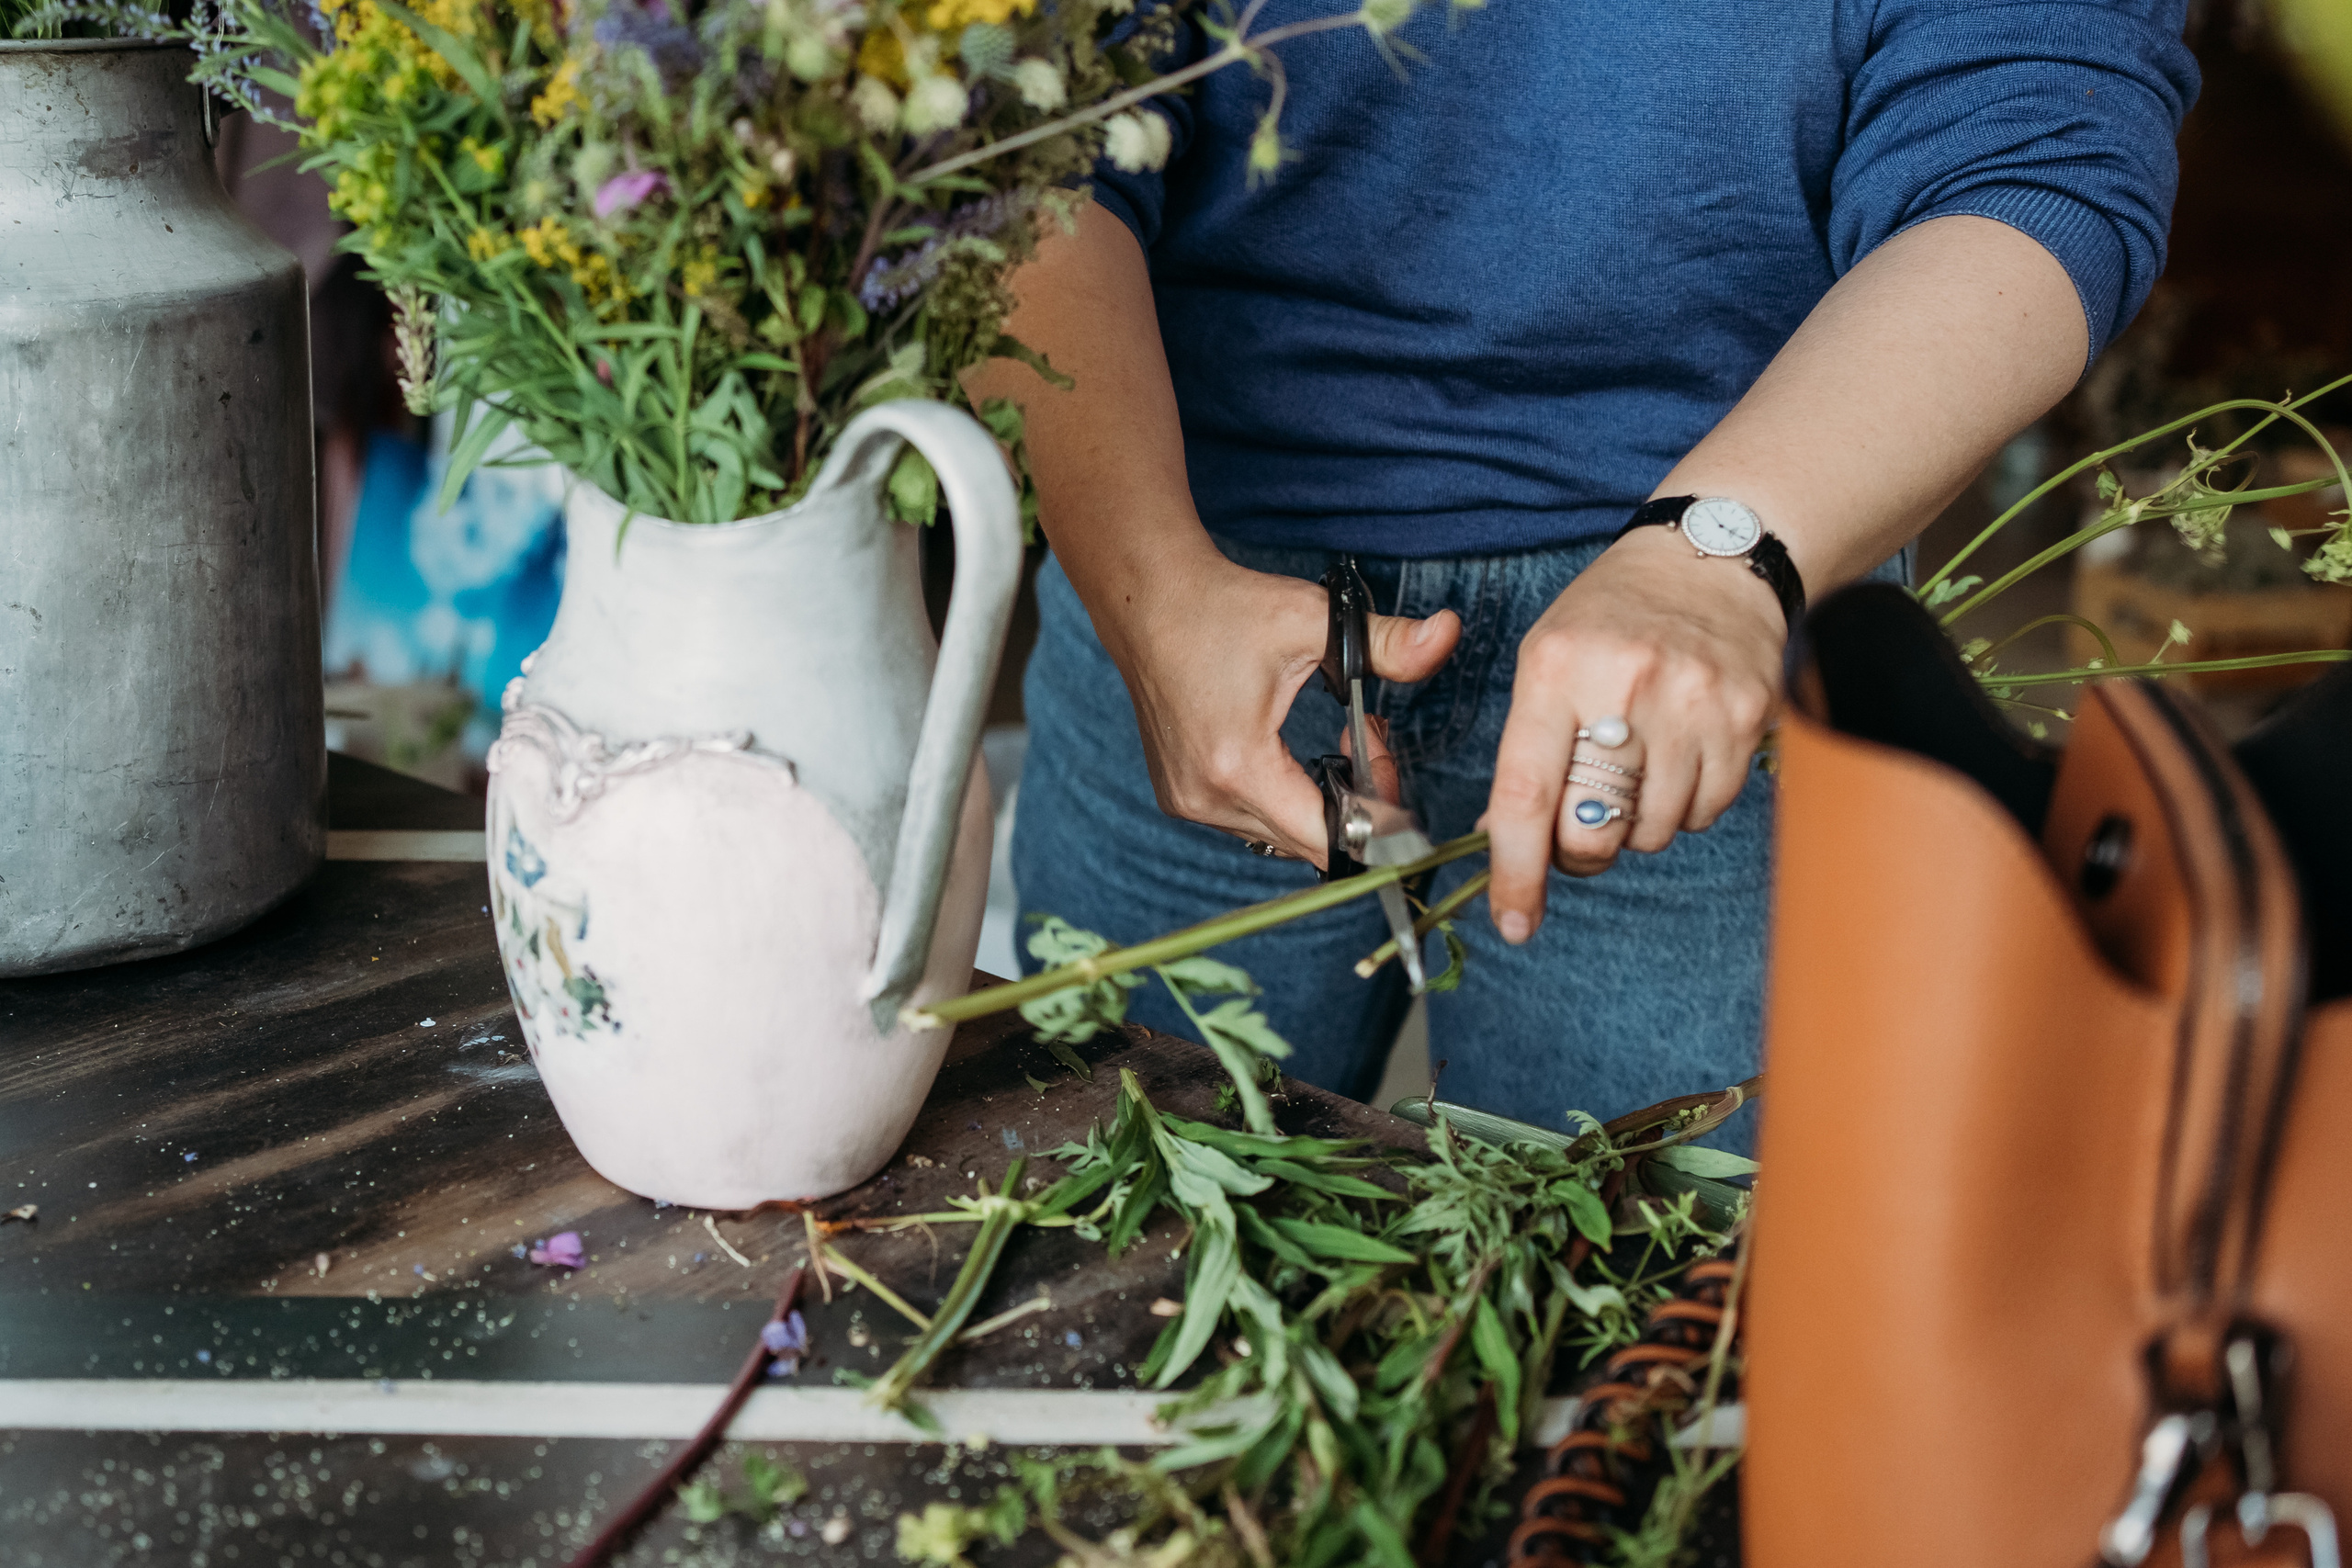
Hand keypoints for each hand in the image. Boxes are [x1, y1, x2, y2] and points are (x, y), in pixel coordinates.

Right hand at [1095, 546, 1459, 866]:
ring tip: (1335, 744)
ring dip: (1319, 803)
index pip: (1327, 838)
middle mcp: (1206, 798)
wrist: (1148, 599)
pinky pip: (1250, 822)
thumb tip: (1447, 634)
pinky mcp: (1180, 796)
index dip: (1377, 819)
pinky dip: (1284, 799)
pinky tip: (1292, 755)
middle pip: (1308, 842)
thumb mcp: (1312, 619)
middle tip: (1369, 739)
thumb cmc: (1224, 608)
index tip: (1392, 771)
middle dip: (1355, 804)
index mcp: (1238, 766)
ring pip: (1280, 836)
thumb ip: (1387, 642)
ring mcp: (1187, 802)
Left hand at [1483, 524, 1785, 942]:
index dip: (1517, 873)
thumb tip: (1502, 840)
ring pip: (1654, 832)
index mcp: (1557, 671)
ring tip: (1638, 765)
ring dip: (1637, 823)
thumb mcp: (1547, 660)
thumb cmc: (1612, 617)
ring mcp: (1694, 703)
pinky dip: (1685, 803)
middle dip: (1581, 851)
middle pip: (1593, 832)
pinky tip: (1680, 753)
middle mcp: (1626, 687)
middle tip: (1582, 823)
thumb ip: (1526, 751)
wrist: (1711, 558)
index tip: (1514, 922)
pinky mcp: (1747, 717)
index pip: (1527, 797)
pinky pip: (1707, 810)